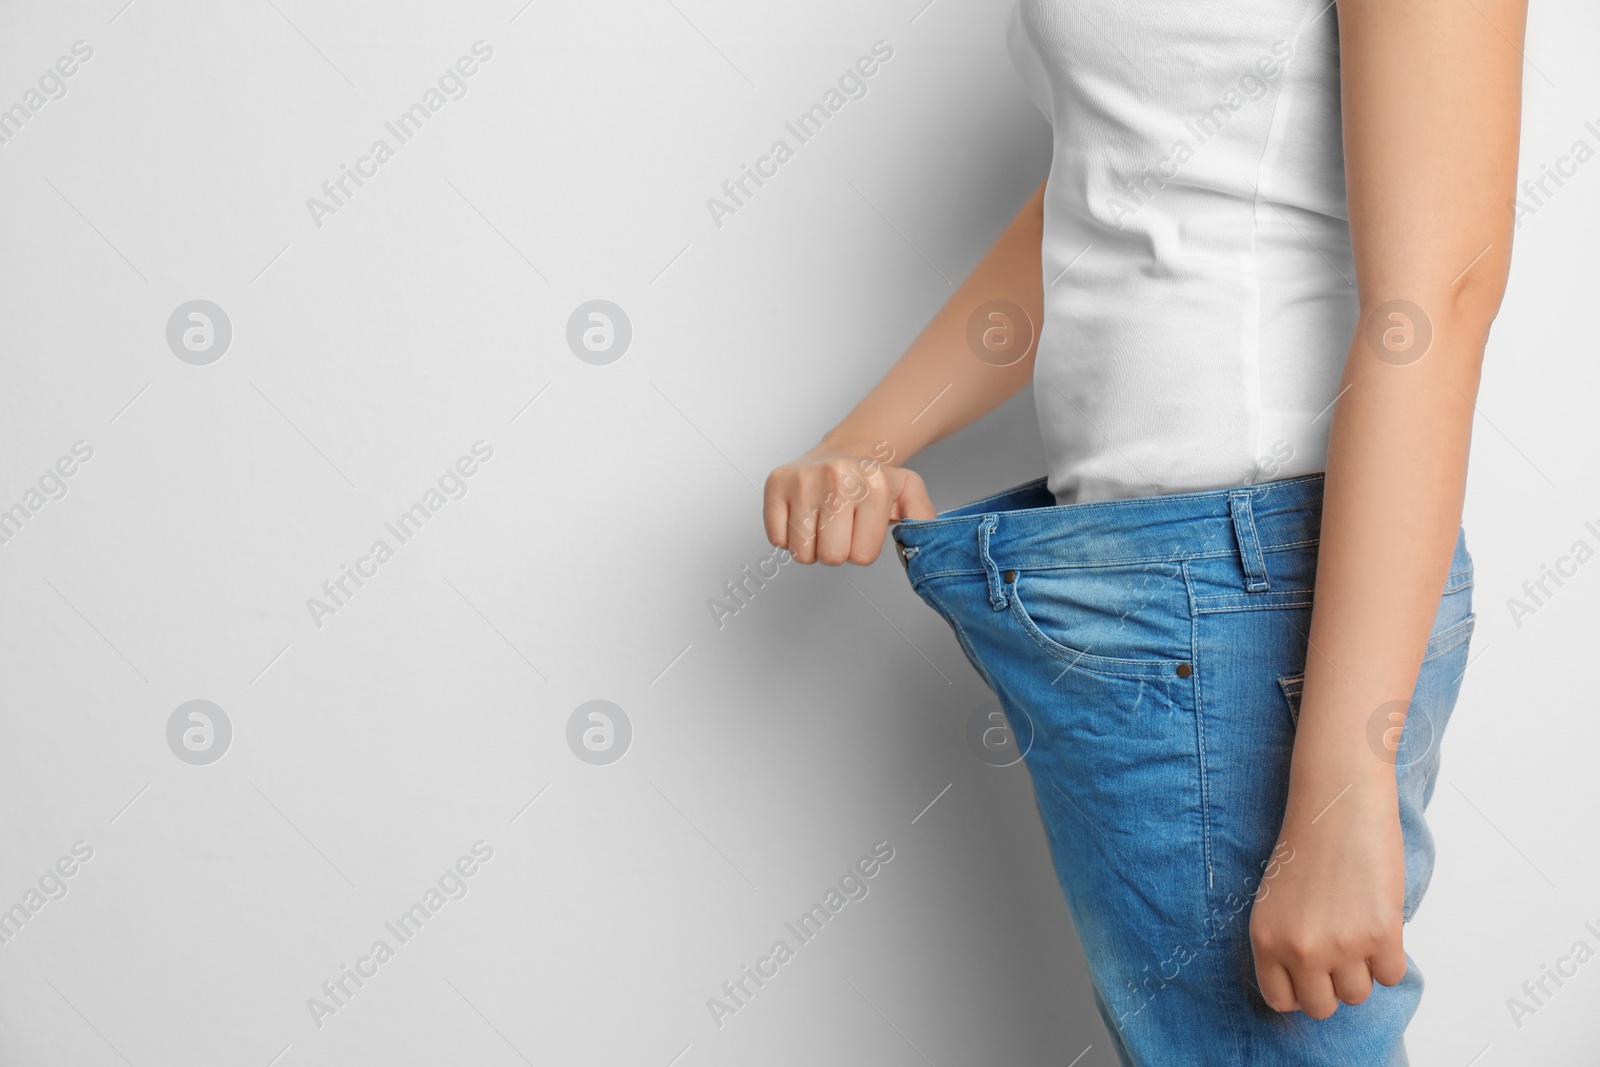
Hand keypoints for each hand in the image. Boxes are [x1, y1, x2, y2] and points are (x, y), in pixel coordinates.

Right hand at [763, 441, 935, 564]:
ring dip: (812, 546)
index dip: (862, 549)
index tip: (861, 529)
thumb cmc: (871, 480)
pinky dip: (788, 535)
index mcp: (872, 485)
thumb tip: (926, 541)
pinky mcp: (776, 483)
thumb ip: (923, 517)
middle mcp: (837, 478)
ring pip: (802, 552)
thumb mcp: (907, 492)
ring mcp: (803, 479)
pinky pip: (777, 538)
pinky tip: (802, 516)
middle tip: (840, 528)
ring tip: (822, 523)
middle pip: (831, 556)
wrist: (842, 451)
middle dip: (836, 550)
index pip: (861, 557)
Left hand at [1248, 781, 1407, 1018]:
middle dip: (1333, 985)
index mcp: (1265, 939)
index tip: (1312, 975)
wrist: (1338, 805)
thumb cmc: (1307, 846)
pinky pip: (1391, 975)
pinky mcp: (1381, 934)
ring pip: (1359, 995)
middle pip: (1322, 1007)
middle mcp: (1299, 948)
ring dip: (1363, 971)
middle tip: (1339, 952)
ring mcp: (1341, 945)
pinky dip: (1390, 957)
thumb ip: (1285, 944)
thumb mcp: (1274, 900)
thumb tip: (1309, 986)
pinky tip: (1379, 923)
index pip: (1281, 1000)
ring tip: (1357, 929)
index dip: (1300, 989)